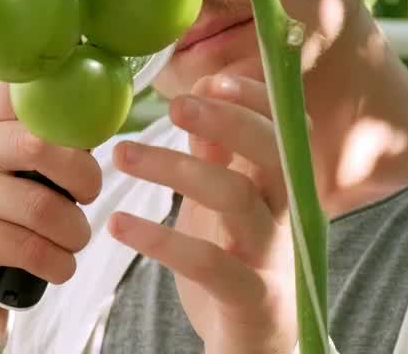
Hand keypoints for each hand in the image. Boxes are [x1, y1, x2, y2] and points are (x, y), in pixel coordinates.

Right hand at [0, 83, 102, 351]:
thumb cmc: (5, 212)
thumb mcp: (20, 168)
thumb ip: (53, 140)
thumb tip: (106, 115)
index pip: (24, 89)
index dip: (69, 103)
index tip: (91, 132)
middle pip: (39, 145)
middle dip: (83, 177)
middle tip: (89, 195)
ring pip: (40, 206)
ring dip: (74, 231)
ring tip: (75, 238)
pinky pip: (30, 248)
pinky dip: (58, 262)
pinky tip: (59, 264)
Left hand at [109, 73, 298, 353]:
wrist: (254, 346)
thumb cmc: (238, 262)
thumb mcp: (226, 201)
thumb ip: (217, 153)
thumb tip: (197, 96)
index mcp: (283, 184)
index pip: (286, 126)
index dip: (256, 98)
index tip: (212, 79)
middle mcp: (288, 214)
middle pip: (272, 152)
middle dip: (227, 121)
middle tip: (174, 106)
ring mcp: (272, 256)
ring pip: (236, 198)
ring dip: (175, 170)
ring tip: (121, 155)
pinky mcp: (251, 298)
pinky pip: (209, 262)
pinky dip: (161, 238)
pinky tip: (119, 223)